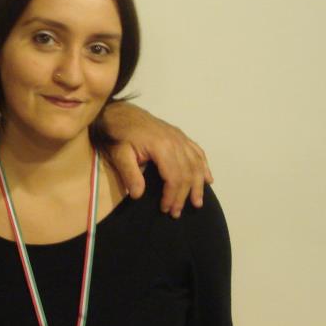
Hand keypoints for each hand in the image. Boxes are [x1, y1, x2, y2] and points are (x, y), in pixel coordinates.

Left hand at [103, 102, 212, 217]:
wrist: (120, 112)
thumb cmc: (118, 134)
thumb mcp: (119, 154)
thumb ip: (130, 174)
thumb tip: (138, 196)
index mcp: (162, 147)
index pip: (174, 177)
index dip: (172, 196)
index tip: (166, 209)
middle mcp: (176, 141)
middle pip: (187, 173)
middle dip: (183, 195)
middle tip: (176, 213)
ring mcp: (180, 137)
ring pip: (196, 164)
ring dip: (198, 185)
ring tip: (197, 203)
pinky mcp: (180, 135)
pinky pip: (197, 152)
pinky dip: (204, 167)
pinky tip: (207, 179)